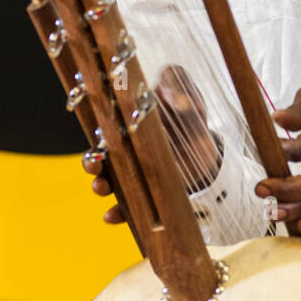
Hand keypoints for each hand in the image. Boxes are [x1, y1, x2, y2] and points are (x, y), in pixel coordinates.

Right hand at [85, 64, 221, 222]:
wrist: (209, 150)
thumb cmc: (189, 118)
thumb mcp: (186, 96)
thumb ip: (177, 84)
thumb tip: (175, 97)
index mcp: (129, 124)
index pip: (104, 127)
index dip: (96, 129)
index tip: (97, 134)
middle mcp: (125, 151)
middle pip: (99, 157)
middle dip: (91, 163)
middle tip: (94, 165)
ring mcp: (134, 174)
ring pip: (109, 182)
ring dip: (100, 186)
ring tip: (101, 187)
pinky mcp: (145, 196)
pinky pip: (127, 208)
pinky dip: (116, 213)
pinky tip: (111, 216)